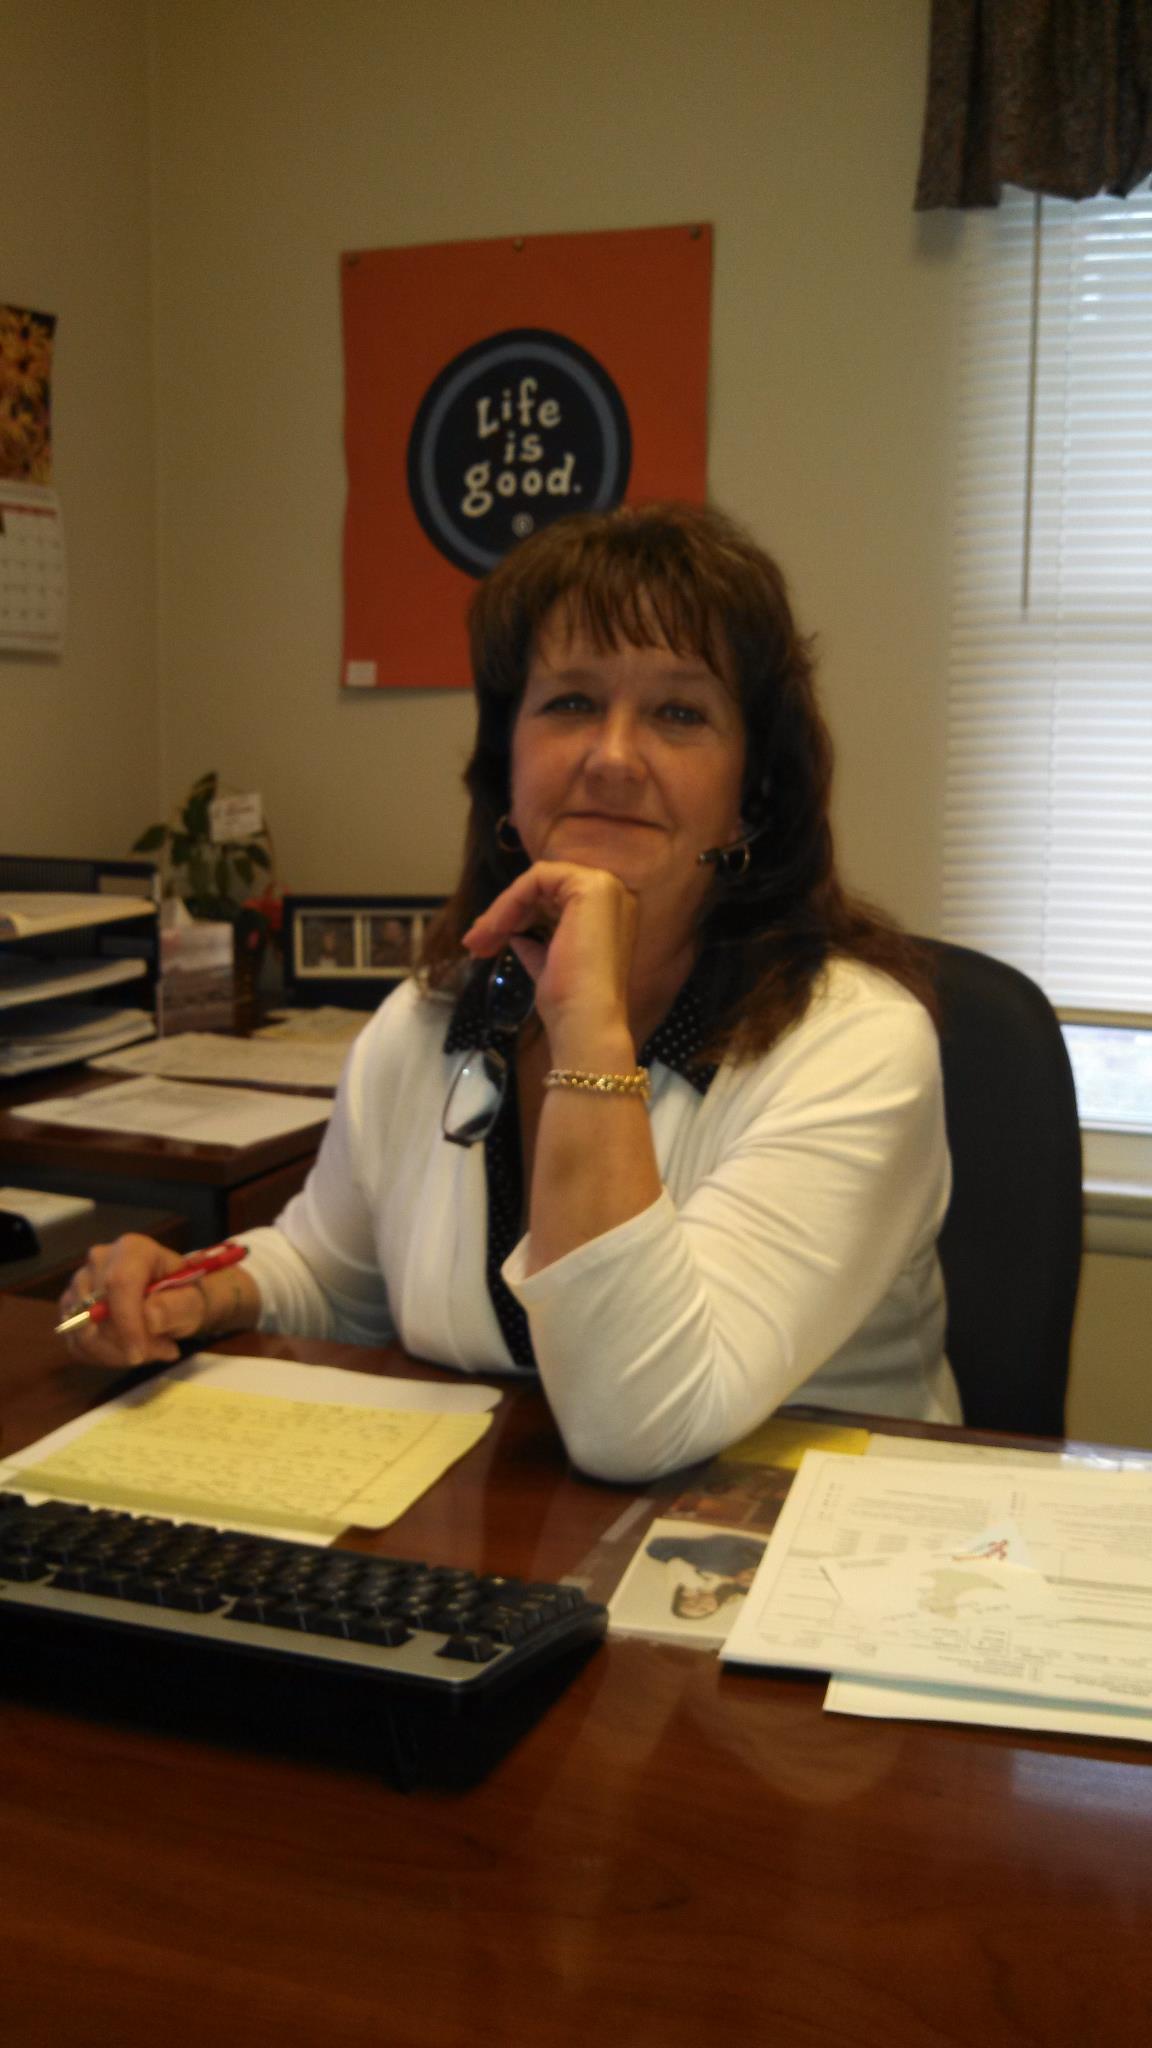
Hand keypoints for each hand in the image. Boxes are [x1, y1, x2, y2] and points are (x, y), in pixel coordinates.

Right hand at [58, 1233, 211, 1368]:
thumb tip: (149, 1317)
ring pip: (82, 1331)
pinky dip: (102, 1356)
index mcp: (132, 1249)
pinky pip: (75, 1343)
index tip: (139, 1354)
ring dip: (116, 1353)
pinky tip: (128, 1351)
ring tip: (150, 1350)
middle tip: (162, 1351)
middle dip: (125, 1344)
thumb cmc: (184, 1296)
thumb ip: (177, 1307)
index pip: (120, 1283)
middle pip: (96, 1310)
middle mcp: (99, 1260)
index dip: (127, 1323)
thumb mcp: (193, 1302)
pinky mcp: (70, 1307)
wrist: (173, 1298)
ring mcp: (79, 1283)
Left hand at [463, 861, 637, 1065]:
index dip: (517, 917)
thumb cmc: (569, 1000)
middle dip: (503, 915)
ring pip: (536, 883)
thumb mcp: (548, 965)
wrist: (584, 1020)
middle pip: (543, 890)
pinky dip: (510, 902)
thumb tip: (517, 937)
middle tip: (474, 943)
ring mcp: (604, 887)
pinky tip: (495, 929)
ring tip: (477, 942)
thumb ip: (537, 946)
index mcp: (607, 914)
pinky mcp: (589, 886)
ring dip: (501, 911)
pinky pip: (536, 879)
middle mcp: (612, 894)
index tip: (485, 945)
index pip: (553, 901)